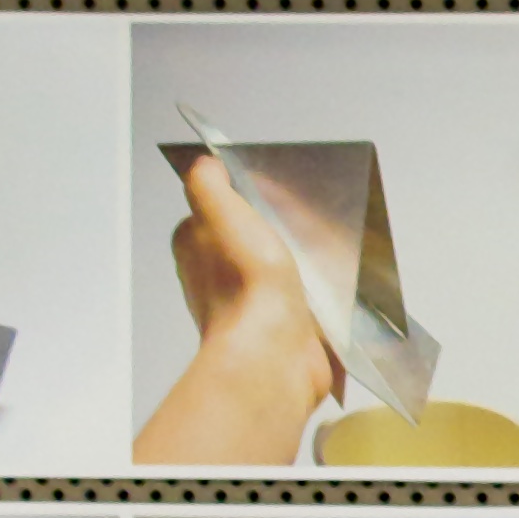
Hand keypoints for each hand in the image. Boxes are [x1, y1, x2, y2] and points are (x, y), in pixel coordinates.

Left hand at [172, 153, 339, 400]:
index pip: (217, 208)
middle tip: (297, 221)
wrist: (275, 354)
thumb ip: (207, 182)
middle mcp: (215, 278)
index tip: (268, 191)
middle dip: (276, 228)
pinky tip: (323, 286)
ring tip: (315, 253)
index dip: (243, 195)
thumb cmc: (247, 288)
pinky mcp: (280, 327)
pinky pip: (299, 297)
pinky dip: (312, 290)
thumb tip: (207, 164)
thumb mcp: (220, 212)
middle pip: (250, 236)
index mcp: (195, 248)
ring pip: (278, 266)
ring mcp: (248, 304)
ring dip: (299, 260)